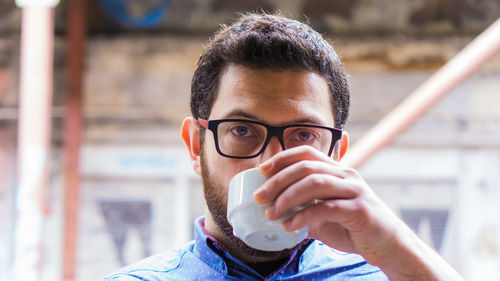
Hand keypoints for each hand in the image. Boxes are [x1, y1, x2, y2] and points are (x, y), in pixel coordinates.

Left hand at [253, 146, 463, 280]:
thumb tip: (274, 212)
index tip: (261, 170)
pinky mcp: (359, 209)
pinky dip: (303, 216)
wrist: (387, 245)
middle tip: (259, 197)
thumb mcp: (325, 214)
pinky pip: (325, 208)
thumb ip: (304, 208)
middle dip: (277, 180)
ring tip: (270, 214)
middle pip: (306, 167)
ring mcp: (354, 190)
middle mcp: (346, 175)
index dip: (282, 158)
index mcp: (337, 171)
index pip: (306, 152)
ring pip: (314, 183)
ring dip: (287, 198)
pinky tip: (289, 226)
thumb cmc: (354, 227)